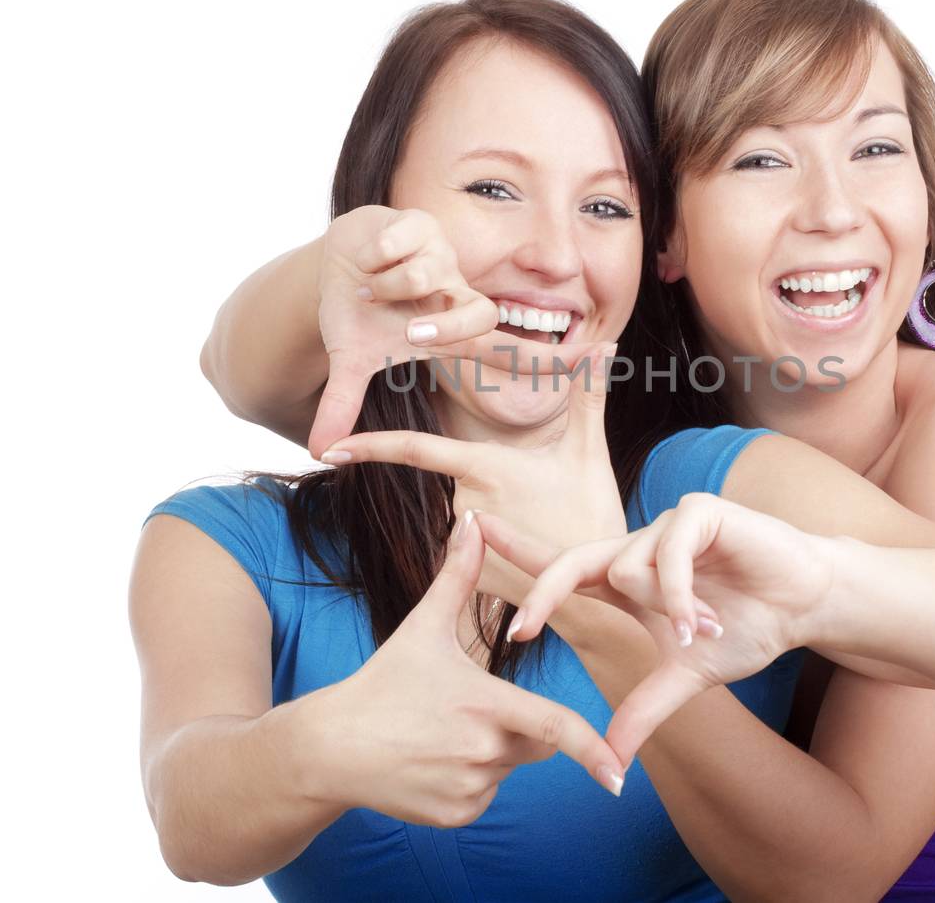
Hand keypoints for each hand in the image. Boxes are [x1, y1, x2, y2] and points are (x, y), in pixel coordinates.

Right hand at [290, 511, 625, 828]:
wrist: (330, 748)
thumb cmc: (381, 682)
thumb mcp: (423, 627)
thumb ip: (457, 575)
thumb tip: (471, 520)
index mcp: (485, 705)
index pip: (557, 729)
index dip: (593, 750)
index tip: (619, 772)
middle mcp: (481, 752)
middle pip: (538, 744)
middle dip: (524, 727)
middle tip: (475, 709)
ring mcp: (467, 789)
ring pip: (510, 769)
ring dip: (494, 753)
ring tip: (443, 732)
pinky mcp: (454, 816)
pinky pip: (485, 796)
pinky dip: (472, 781)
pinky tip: (433, 760)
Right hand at [308, 206, 596, 457]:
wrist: (338, 258)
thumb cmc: (359, 310)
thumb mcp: (351, 357)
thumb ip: (342, 404)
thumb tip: (320, 453)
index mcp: (453, 330)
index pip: (513, 350)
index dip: (557, 358)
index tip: (606, 355)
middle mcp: (459, 295)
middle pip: (475, 315)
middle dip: (438, 326)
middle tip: (406, 328)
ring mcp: (446, 259)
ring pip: (422, 275)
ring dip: (383, 284)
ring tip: (370, 284)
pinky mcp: (427, 225)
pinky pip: (399, 243)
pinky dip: (375, 253)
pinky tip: (372, 254)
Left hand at [318, 342, 628, 554]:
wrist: (602, 590)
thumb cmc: (594, 515)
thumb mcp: (589, 452)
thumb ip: (587, 395)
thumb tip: (605, 344)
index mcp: (485, 467)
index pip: (415, 449)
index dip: (369, 445)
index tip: (329, 447)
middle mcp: (465, 504)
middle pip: (459, 483)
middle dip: (492, 488)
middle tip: (544, 506)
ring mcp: (463, 546)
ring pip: (465, 517)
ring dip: (495, 519)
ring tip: (544, 532)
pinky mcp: (469, 581)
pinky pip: (470, 554)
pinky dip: (495, 550)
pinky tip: (531, 556)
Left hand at [483, 493, 834, 764]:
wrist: (805, 603)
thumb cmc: (746, 627)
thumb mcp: (687, 676)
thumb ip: (644, 709)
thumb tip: (610, 761)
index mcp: (627, 578)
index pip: (561, 564)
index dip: (516, 552)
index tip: (468, 537)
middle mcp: (639, 548)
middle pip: (574, 559)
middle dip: (541, 590)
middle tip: (519, 630)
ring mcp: (668, 526)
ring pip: (628, 565)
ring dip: (661, 610)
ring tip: (697, 634)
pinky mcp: (701, 514)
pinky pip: (670, 552)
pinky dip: (680, 592)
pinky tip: (700, 622)